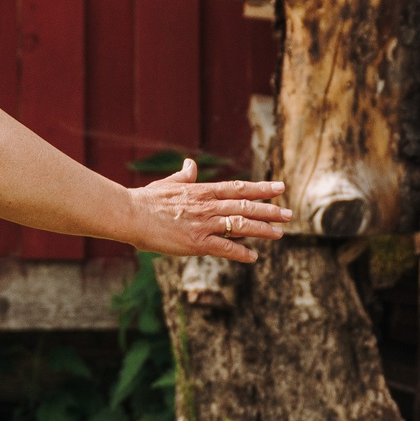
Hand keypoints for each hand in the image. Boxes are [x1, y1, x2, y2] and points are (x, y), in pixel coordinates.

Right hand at [129, 160, 292, 261]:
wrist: (130, 214)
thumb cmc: (146, 200)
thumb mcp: (168, 183)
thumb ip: (184, 176)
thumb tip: (190, 164)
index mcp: (202, 190)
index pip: (238, 188)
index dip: (261, 188)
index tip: (280, 188)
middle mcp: (207, 205)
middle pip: (246, 206)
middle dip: (270, 210)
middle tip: (289, 214)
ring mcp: (203, 224)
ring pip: (240, 225)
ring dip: (262, 229)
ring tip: (279, 233)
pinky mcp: (196, 242)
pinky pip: (224, 248)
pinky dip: (241, 252)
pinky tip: (253, 256)